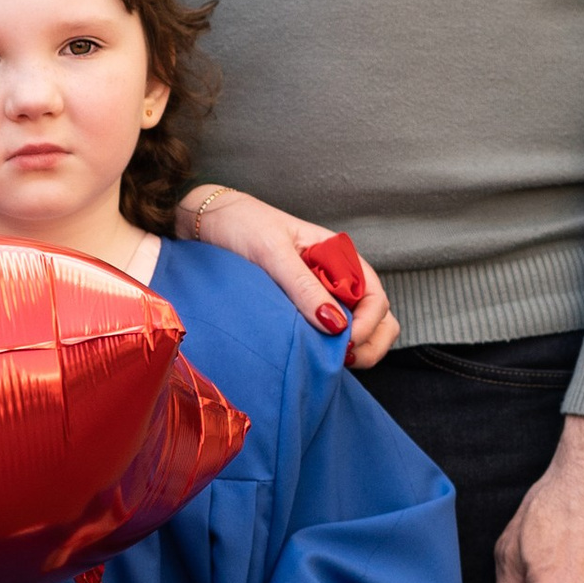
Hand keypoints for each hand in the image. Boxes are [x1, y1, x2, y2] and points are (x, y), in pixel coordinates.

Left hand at [181, 188, 396, 369]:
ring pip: (355, 330)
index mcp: (339, 257)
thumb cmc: (242, 225)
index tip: (344, 342)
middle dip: (369, 343)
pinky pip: (324, 334)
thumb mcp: (273, 252)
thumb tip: (336, 325)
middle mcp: (336, 278)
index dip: (368, 324)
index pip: (375, 297)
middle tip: (341, 359)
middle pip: (376, 318)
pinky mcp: (299, 310)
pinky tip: (310, 353)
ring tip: (327, 358)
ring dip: (351, 349)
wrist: (206, 223)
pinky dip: (327, 349)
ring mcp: (319, 296)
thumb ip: (303, 287)